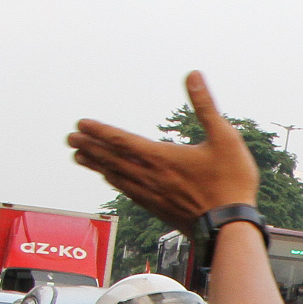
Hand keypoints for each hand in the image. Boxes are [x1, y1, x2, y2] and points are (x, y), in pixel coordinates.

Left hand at [67, 72, 259, 226]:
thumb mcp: (224, 137)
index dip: (99, 131)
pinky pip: (128, 192)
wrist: (231, 228)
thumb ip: (205, 105)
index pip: (122, 141)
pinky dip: (114, 182)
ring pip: (116, 177)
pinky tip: (111, 180)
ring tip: (80, 157)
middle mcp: (151, 177)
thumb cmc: (231, 182)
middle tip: (70, 139)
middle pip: (112, 159)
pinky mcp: (158, 209)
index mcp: (162, 158)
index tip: (80, 124)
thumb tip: (193, 75)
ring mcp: (153, 195)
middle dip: (90, 147)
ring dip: (96, 165)